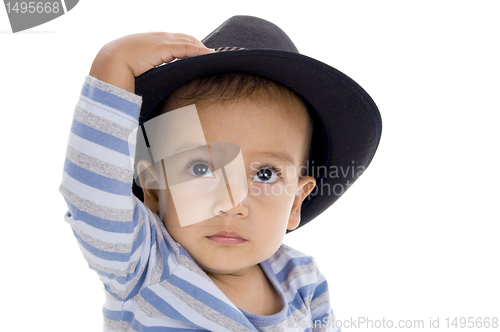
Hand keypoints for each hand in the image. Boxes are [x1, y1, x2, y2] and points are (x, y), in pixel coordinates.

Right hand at [89, 32, 213, 92]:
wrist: (109, 63)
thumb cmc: (119, 69)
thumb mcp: (138, 68)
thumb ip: (149, 71)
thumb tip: (154, 86)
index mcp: (151, 42)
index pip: (175, 41)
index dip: (189, 46)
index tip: (200, 55)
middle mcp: (158, 38)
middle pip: (185, 38)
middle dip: (198, 46)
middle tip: (210, 56)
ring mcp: (161, 40)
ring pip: (188, 41)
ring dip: (201, 48)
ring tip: (213, 56)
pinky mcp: (164, 47)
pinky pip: (186, 47)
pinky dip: (199, 50)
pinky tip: (209, 54)